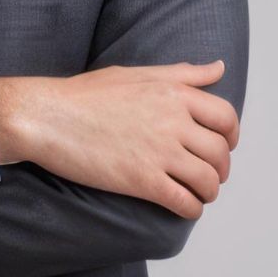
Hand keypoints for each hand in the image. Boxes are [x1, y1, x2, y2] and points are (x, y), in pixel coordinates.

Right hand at [0, 60, 238, 220]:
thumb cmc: (84, 94)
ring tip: (197, 194)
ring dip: (208, 192)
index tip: (223, 145)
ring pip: (208, 180)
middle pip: (220, 152)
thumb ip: (181, 73)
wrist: (46, 116)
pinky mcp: (143, 180)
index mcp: (173, 93)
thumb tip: (219, 67)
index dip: (231, 136)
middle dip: (220, 168)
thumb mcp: (136, 73)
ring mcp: (159, 151)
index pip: (226, 117)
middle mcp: (173, 121)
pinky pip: (185, 202)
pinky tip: (182, 207)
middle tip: (207, 174)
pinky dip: (191, 209)